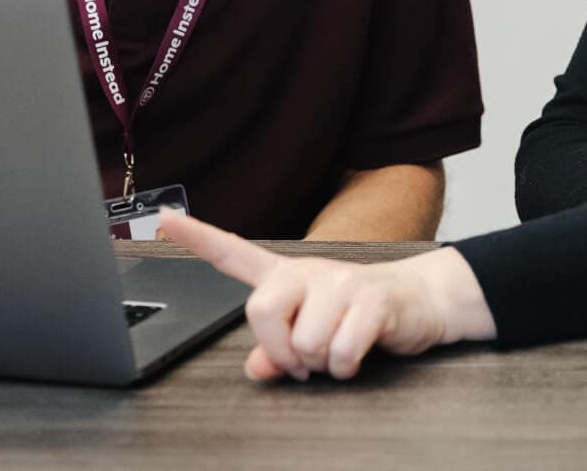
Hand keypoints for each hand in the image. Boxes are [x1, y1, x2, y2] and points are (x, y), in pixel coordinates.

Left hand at [157, 211, 495, 380]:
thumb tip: (255, 368)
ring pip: (306, 341)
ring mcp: (342, 281)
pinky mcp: (372, 299)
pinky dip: (347, 366)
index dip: (197, 238)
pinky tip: (358, 354)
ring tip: (337, 352)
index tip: (164, 218)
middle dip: (281, 350)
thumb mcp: (314, 331)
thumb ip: (278, 350)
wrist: (422, 300)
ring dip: (321, 364)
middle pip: (263, 310)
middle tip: (302, 361)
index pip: (235, 252)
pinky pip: (341, 351)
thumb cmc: (361, 316)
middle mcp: (310, 271)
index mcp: (288, 276)